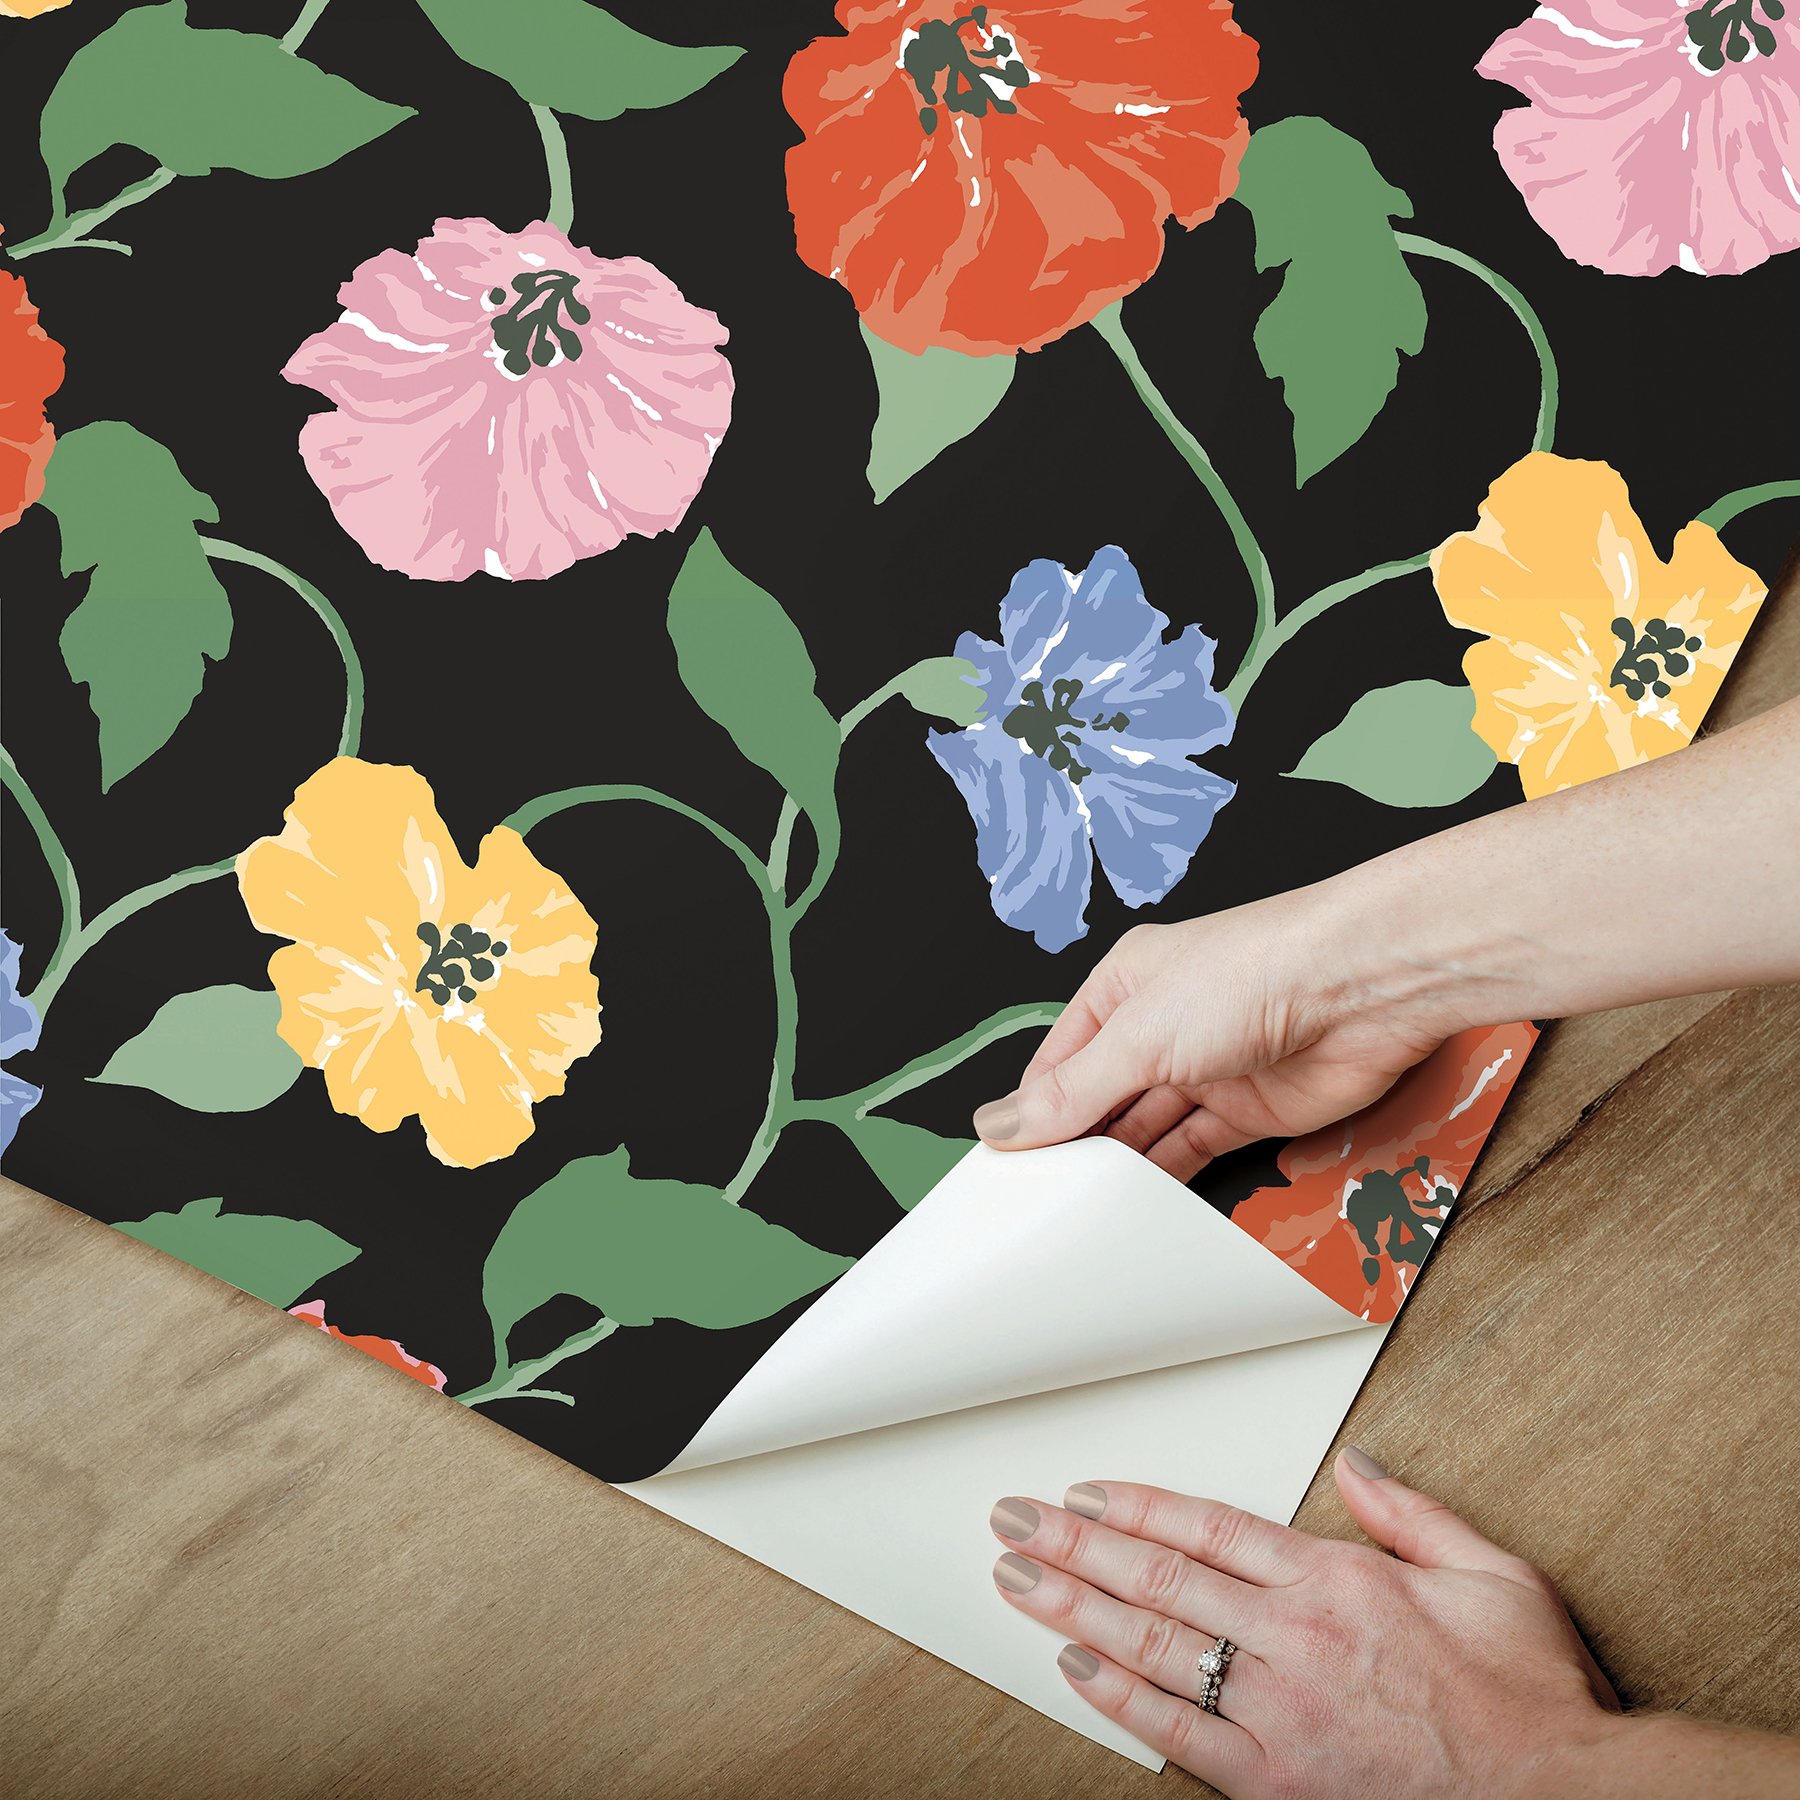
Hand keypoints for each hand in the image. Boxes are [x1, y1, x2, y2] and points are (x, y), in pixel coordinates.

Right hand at [973, 697, 1799, 1181]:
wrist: (1365, 987)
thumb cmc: (1254, 973)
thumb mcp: (1139, 1034)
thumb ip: (1072, 1091)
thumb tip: (1001, 1123)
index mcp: (1124, 987)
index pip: (1060, 1061)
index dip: (1031, 1112)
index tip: (1002, 1167)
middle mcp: (1162, 1026)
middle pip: (1102, 1099)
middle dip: (1073, 1146)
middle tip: (1035, 1203)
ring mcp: (1208, 1068)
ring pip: (1147, 1130)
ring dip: (1118, 1168)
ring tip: (1076, 1215)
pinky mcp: (1251, 1110)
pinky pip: (1195, 1151)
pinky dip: (1167, 1179)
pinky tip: (1135, 1208)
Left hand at [987, 1448, 1622, 1798]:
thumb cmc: (1532, 1696)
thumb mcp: (1492, 1573)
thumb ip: (1410, 1513)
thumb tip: (1356, 1465)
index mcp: (1338, 1581)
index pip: (1208, 1527)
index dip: (1136, 1507)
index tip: (1084, 1493)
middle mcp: (1296, 1640)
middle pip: (1160, 1579)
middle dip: (1075, 1547)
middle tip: (1014, 1523)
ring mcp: (1282, 1714)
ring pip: (1154, 1648)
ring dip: (1074, 1611)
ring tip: (1018, 1581)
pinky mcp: (1280, 1783)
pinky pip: (1180, 1736)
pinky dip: (1121, 1701)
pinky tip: (1076, 1671)